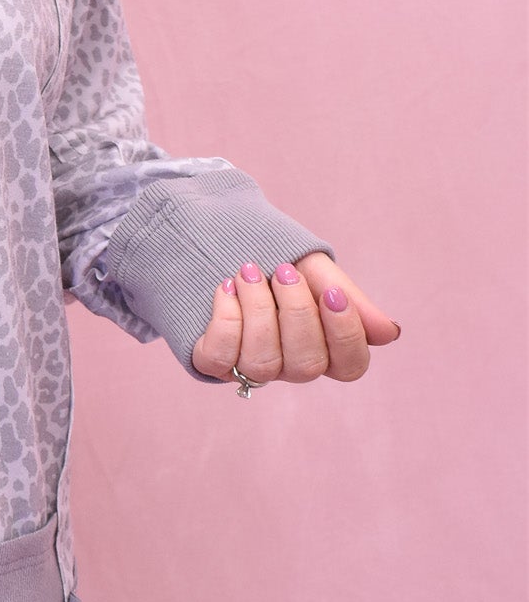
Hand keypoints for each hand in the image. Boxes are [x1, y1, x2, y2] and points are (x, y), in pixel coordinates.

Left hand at [191, 251, 399, 385]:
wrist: (222, 235)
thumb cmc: (277, 258)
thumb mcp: (316, 269)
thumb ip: (349, 298)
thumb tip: (390, 333)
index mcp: (324, 345)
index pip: (350, 366)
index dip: (345, 335)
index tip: (332, 293)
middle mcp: (290, 363)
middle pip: (306, 365)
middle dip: (297, 313)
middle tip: (284, 271)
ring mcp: (250, 365)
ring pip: (262, 363)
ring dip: (257, 309)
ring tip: (249, 271)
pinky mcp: (211, 359)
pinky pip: (220, 358)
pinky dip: (225, 318)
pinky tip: (226, 287)